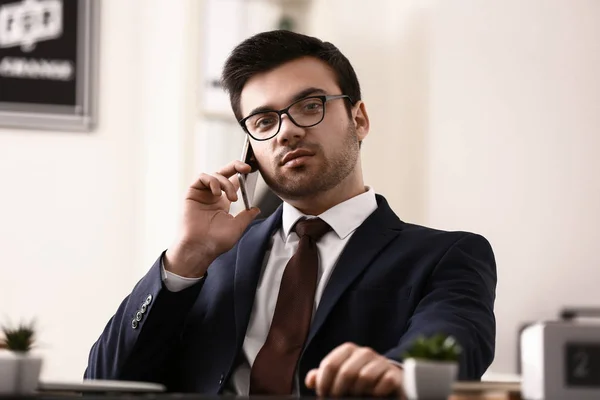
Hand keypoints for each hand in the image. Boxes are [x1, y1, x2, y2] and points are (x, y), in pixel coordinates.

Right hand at [165, 161, 260, 277]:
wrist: (200, 247)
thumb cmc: (216, 241)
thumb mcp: (237, 227)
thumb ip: (246, 216)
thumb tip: (256, 209)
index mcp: (223, 203)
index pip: (233, 182)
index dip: (241, 174)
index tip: (251, 170)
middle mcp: (212, 196)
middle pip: (224, 173)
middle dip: (235, 166)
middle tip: (246, 168)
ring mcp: (202, 194)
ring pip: (215, 175)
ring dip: (225, 182)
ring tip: (232, 198)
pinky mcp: (192, 193)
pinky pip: (202, 178)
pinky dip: (211, 181)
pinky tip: (216, 192)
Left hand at [305, 343, 404, 397]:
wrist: (387, 381)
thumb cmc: (357, 380)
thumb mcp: (338, 377)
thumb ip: (323, 377)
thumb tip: (310, 380)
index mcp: (348, 350)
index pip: (330, 364)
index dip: (324, 382)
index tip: (323, 394)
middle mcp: (364, 352)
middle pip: (346, 372)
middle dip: (339, 391)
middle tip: (337, 399)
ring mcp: (380, 361)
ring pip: (364, 378)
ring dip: (358, 392)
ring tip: (356, 396)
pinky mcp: (393, 374)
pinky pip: (383, 383)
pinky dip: (377, 392)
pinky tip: (374, 395)